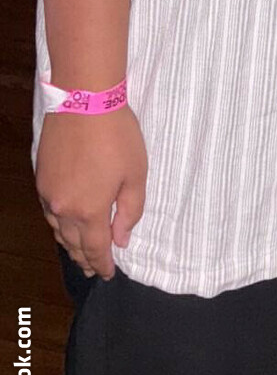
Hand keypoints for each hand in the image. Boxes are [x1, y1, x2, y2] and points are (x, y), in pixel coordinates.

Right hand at [36, 106, 147, 279]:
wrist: (84, 100)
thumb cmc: (117, 135)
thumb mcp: (136, 174)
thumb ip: (130, 210)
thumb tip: (121, 238)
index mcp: (90, 211)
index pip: (96, 249)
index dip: (103, 264)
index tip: (108, 274)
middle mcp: (64, 208)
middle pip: (73, 243)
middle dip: (85, 258)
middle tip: (95, 268)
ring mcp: (49, 193)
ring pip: (58, 229)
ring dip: (71, 243)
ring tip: (81, 251)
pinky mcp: (42, 176)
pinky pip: (50, 211)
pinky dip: (60, 223)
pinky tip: (66, 221)